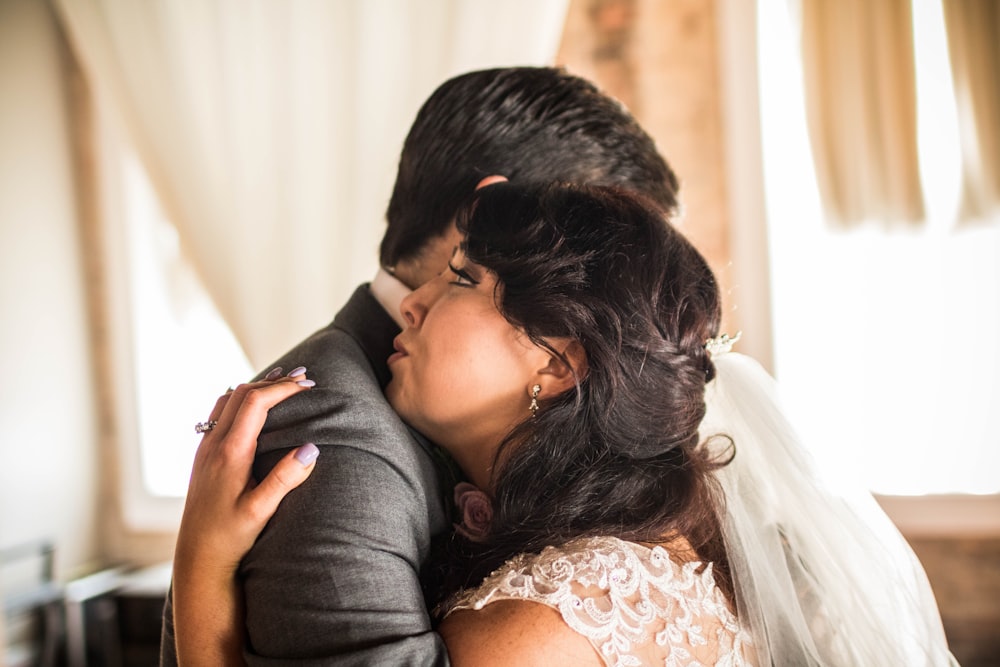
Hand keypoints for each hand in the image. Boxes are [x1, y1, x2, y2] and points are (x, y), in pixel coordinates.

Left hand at [172, 373, 317, 665]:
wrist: (196, 558)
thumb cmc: (229, 538)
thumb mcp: (260, 511)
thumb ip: (285, 479)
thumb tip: (311, 448)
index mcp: (229, 453)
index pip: (255, 402)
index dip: (283, 388)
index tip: (309, 384)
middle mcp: (212, 444)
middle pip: (241, 394)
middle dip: (274, 382)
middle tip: (304, 376)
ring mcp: (205, 449)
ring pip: (228, 400)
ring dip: (256, 388)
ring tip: (283, 383)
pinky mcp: (203, 457)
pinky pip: (220, 413)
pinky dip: (242, 400)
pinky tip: (255, 407)